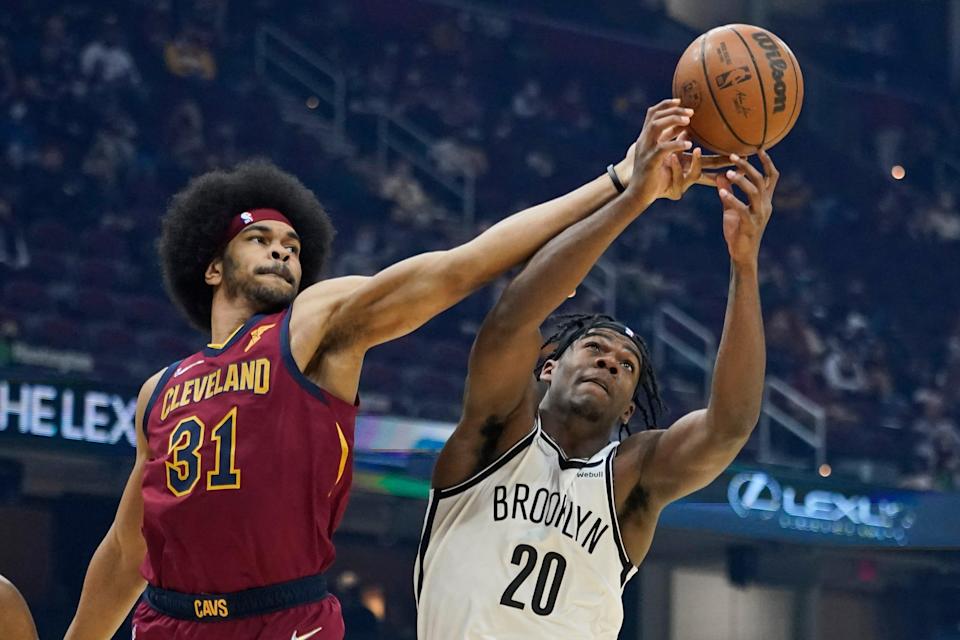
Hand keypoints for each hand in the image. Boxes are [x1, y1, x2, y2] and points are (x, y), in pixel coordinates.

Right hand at [617, 99, 728, 204]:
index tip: (680, 101)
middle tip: (690, 112)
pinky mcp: (650, 162)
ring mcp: (645, 151)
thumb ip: (671, 141)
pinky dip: (675, 144)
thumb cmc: (652, 177)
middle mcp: (644, 141)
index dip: (665, 105)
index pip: (652, 114)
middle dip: (673, 111)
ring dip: (672, 120)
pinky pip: (662, 149)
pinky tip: (688, 144)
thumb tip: (687, 130)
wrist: (638, 195)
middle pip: (655, 116)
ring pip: (655, 126)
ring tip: (688, 121)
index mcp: (646, 139)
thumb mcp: (662, 156)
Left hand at [716, 150, 778, 265]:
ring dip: (742, 181)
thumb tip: (719, 174)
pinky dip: (732, 200)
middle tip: (733, 156)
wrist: (742, 254)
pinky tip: (721, 193)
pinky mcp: (750, 225)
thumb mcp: (731, 209)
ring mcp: (759, 215)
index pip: (771, 177)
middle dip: (748, 167)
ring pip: (755, 192)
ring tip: (728, 173)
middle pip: (761, 180)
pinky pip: (742, 209)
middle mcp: (765, 205)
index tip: (759, 148)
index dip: (767, 162)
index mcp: (764, 200)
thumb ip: (728, 192)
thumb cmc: (738, 231)